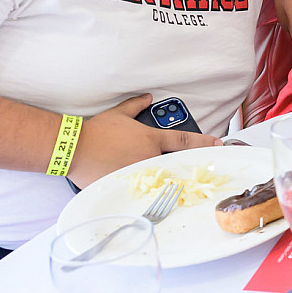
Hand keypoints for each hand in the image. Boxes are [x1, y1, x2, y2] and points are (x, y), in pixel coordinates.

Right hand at [67, 94, 220, 185]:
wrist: (74, 148)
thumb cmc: (96, 131)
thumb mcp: (118, 114)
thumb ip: (135, 105)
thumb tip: (147, 98)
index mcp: (151, 139)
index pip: (183, 140)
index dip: (203, 141)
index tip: (217, 144)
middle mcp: (149, 157)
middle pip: (176, 163)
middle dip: (185, 166)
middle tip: (195, 170)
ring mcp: (140, 173)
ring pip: (160, 179)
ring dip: (164, 180)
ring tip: (168, 184)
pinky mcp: (127, 186)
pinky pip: (141, 191)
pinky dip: (144, 191)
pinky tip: (146, 194)